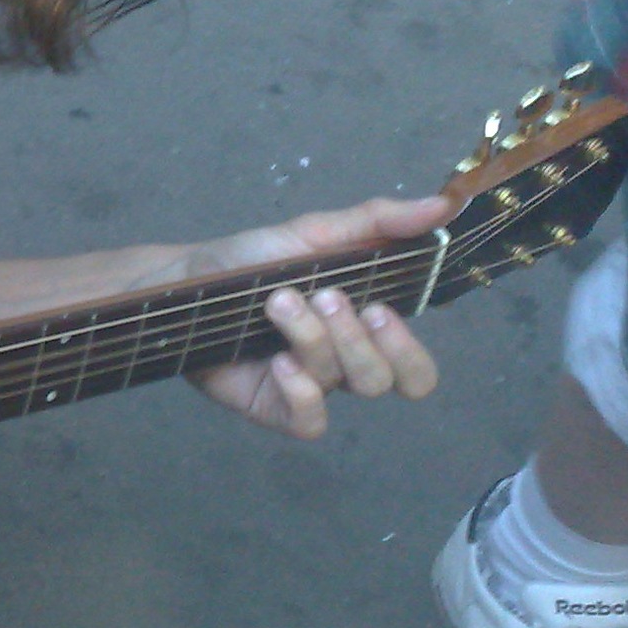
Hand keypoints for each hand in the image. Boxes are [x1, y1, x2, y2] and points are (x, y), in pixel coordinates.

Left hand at [179, 195, 452, 439]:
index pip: (414, 366)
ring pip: (342, 384)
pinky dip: (302, 393)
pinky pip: (309, 422)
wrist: (184, 279)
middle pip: (387, 379)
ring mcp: (309, 388)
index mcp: (363, 329)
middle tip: (329, 299)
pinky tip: (277, 360)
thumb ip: (377, 221)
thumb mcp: (314, 232)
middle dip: (363, 341)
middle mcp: (343, 364)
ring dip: (315, 338)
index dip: (407, 348)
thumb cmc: (251, 261)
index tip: (379, 307)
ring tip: (278, 303)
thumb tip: (443, 205)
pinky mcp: (273, 406)